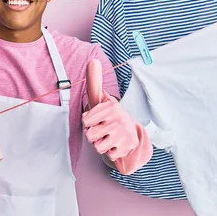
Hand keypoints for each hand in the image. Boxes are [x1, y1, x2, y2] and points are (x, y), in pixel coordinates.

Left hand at [82, 59, 152, 173]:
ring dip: (101, 144)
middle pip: (89, 135)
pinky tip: (116, 145)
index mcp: (110, 107)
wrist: (131, 134)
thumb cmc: (110, 117)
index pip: (85, 121)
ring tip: (108, 138)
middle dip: (93, 135)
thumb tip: (93, 61)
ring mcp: (123, 133)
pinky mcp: (126, 147)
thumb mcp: (101, 100)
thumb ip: (94, 82)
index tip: (97, 120)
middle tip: (102, 131)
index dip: (88, 123)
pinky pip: (108, 154)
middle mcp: (118, 119)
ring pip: (97, 146)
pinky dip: (110, 152)